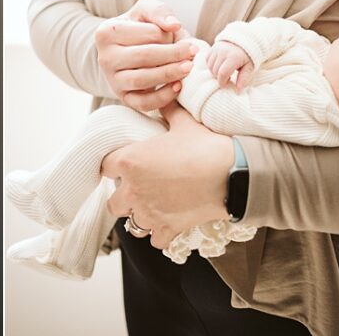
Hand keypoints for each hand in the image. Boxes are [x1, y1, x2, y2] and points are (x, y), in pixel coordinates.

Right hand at [94, 0, 197, 111]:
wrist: (127, 49)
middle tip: (193, 51)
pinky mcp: (123, 98)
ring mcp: (112, 80)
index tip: (178, 33)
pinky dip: (163, 97)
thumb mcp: (146, 11)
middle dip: (173, 54)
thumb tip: (174, 25)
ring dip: (169, 74)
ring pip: (142, 80)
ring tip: (188, 67)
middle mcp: (104, 57)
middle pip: (144, 57)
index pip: (145, 34)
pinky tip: (178, 86)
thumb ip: (160, 11)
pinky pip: (143, 103)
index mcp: (106, 33)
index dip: (166, 34)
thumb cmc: (138, 27)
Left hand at [101, 106, 233, 250]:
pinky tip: (169, 221)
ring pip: (131, 224)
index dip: (113, 165)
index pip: (105, 167)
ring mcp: (149, 213)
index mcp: (130, 161)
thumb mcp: (184, 123)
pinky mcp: (167, 229)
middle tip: (138, 188)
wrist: (233, 174)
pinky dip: (159, 233)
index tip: (122, 165)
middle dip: (123, 196)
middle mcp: (133, 190)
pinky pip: (154, 240)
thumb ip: (168, 111)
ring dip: (139, 216)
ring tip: (152, 206)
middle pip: (112, 202)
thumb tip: (166, 98)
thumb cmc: (205, 146)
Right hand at [206, 41, 254, 88]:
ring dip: (215, 72)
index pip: (222, 73)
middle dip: (219, 78)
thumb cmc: (248, 55)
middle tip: (228, 78)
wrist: (243, 39)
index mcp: (233, 57)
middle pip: (215, 71)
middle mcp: (223, 52)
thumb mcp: (249, 67)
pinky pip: (207, 60)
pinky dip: (211, 65)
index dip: (222, 82)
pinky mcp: (212, 48)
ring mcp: (216, 49)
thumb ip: (244, 78)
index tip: (227, 84)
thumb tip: (238, 90)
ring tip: (224, 72)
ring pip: (210, 66)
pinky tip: (219, 66)